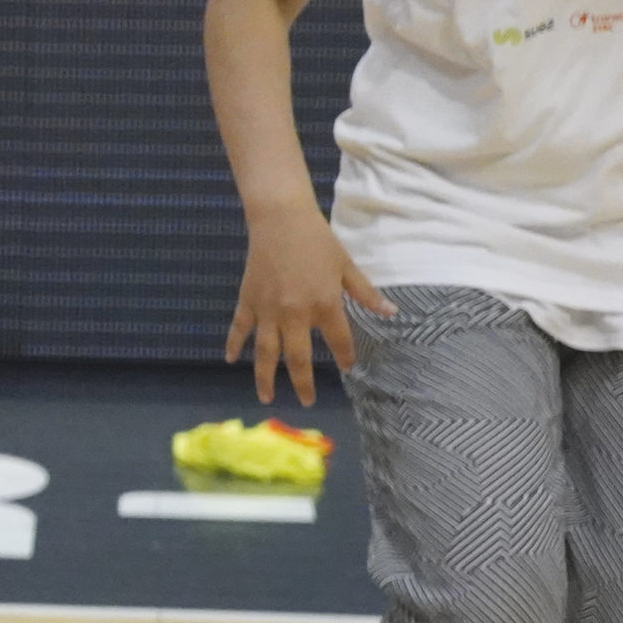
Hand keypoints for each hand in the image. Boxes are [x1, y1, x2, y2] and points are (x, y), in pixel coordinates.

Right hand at [224, 205, 394, 406]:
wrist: (281, 220)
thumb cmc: (318, 241)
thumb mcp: (346, 266)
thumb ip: (365, 293)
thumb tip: (391, 313)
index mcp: (324, 304)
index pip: (338, 340)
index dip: (344, 356)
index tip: (347, 367)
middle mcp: (295, 314)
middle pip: (298, 358)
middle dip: (302, 383)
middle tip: (306, 401)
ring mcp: (268, 311)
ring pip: (266, 352)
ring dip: (265, 378)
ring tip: (267, 398)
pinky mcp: (248, 302)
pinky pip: (239, 329)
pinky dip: (234, 345)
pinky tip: (231, 361)